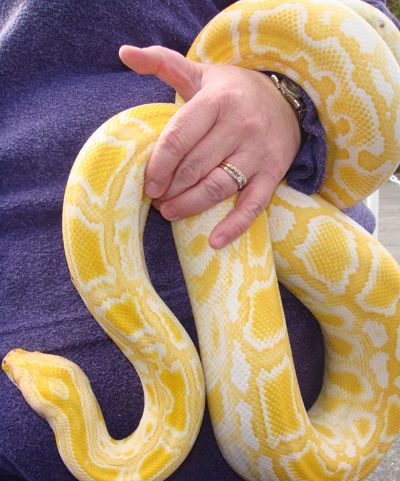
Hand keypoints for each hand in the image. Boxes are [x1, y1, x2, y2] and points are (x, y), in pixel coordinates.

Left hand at [119, 45, 300, 248]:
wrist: (287, 100)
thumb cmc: (233, 91)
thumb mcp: (200, 73)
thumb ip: (163, 63)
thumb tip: (124, 53)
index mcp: (216, 101)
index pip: (179, 138)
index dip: (159, 166)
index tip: (148, 184)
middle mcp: (239, 126)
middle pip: (195, 167)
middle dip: (170, 188)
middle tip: (157, 200)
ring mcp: (258, 152)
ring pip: (218, 187)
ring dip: (190, 206)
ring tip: (171, 213)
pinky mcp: (273, 174)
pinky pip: (253, 205)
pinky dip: (234, 226)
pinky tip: (215, 241)